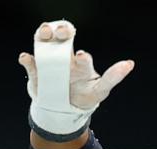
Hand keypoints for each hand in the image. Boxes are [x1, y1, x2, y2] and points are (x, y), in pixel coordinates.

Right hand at [17, 21, 134, 109]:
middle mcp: (65, 58)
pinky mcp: (35, 71)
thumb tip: (130, 64)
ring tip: (44, 34)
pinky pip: (29, 62)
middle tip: (62, 32)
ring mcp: (49, 63)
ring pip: (44, 43)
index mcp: (81, 63)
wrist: (64, 109)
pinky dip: (26, 59)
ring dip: (43, 36)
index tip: (82, 57)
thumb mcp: (100, 90)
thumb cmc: (85, 95)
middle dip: (62, 31)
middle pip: (62, 38)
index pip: (82, 56)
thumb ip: (113, 77)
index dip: (82, 56)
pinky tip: (26, 57)